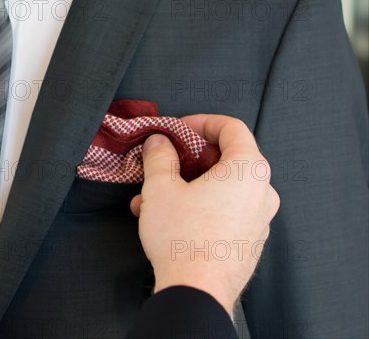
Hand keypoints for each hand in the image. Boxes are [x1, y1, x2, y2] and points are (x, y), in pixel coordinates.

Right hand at [130, 114, 279, 317]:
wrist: (197, 292)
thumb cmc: (184, 239)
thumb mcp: (160, 187)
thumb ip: (159, 156)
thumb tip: (159, 143)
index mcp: (248, 169)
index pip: (232, 127)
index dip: (201, 122)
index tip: (179, 128)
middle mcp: (261, 192)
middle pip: (226, 158)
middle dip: (187, 159)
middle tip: (163, 162)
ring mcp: (258, 218)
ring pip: (221, 187)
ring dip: (186, 185)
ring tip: (152, 197)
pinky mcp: (249, 240)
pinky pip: (224, 210)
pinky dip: (198, 205)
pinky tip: (167, 217)